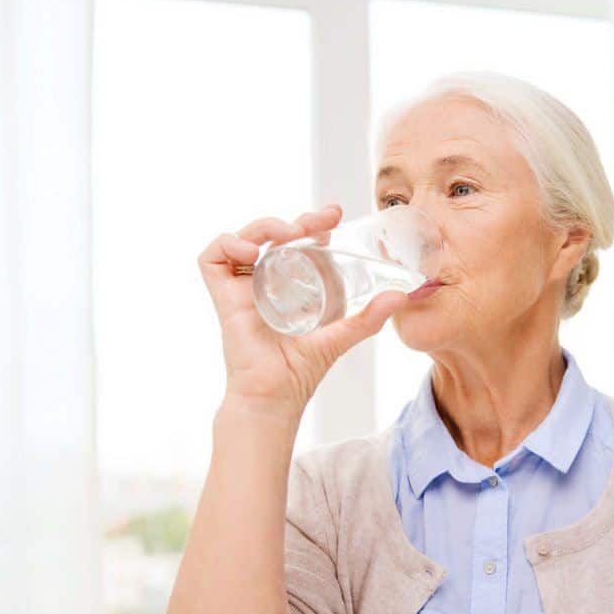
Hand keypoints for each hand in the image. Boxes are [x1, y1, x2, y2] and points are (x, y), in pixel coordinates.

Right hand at [198, 204, 409, 422]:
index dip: (312, 222)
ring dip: (264, 225)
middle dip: (294, 219)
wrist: (274, 397)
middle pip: (272, 234)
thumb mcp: (340, 336)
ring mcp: (241, 286)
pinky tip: (251, 252)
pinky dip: (228, 244)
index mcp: (287, 283)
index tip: (334, 215)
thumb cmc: (300, 371)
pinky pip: (212, 258)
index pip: (295, 241)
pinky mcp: (222, 296)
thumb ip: (368, 318)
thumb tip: (401, 296)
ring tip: (288, 234)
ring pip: (243, 237)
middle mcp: (263, 280)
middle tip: (319, 222)